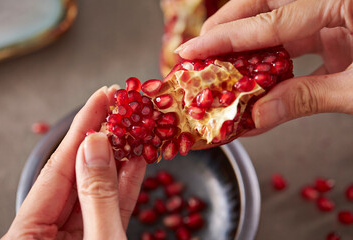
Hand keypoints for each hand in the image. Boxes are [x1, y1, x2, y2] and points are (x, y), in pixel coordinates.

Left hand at [3, 86, 146, 238]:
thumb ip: (97, 196)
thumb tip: (97, 144)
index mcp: (28, 237)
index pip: (56, 168)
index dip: (82, 128)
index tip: (101, 97)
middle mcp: (48, 233)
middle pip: (77, 175)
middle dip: (104, 140)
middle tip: (123, 109)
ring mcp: (75, 235)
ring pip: (98, 190)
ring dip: (121, 160)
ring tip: (136, 130)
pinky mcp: (97, 239)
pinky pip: (111, 207)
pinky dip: (126, 186)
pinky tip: (138, 160)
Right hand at [175, 0, 352, 132]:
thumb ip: (307, 98)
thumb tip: (259, 115)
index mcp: (343, 1)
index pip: (269, 21)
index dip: (224, 38)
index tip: (191, 49)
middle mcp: (332, 1)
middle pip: (266, 5)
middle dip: (228, 26)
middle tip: (202, 49)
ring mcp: (336, 13)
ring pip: (278, 19)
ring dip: (247, 43)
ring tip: (222, 65)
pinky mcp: (340, 28)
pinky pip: (298, 37)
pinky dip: (274, 58)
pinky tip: (257, 77)